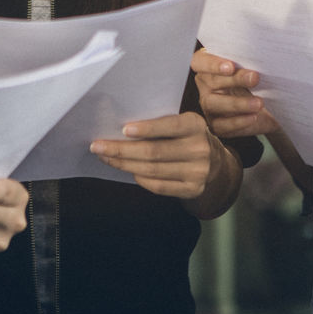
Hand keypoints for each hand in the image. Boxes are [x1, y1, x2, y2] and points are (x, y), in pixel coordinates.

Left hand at [89, 111, 224, 198]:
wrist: (215, 163)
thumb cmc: (186, 137)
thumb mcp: (181, 124)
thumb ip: (160, 124)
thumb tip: (120, 130)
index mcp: (195, 125)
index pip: (169, 126)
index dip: (147, 128)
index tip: (123, 130)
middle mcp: (200, 148)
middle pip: (154, 152)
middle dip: (121, 149)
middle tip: (97, 146)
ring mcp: (198, 172)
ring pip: (152, 170)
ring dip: (124, 164)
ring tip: (106, 157)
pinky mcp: (192, 189)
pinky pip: (158, 186)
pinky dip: (139, 178)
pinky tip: (127, 170)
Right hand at [192, 49, 277, 138]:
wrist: (265, 108)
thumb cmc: (254, 83)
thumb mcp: (252, 72)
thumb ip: (249, 66)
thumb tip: (259, 64)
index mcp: (209, 66)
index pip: (200, 61)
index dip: (212, 64)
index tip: (231, 67)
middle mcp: (205, 85)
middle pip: (211, 81)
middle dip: (234, 80)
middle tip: (254, 78)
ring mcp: (208, 105)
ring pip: (213, 104)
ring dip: (237, 103)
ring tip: (258, 103)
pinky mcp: (215, 124)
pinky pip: (222, 124)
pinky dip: (239, 121)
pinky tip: (253, 117)